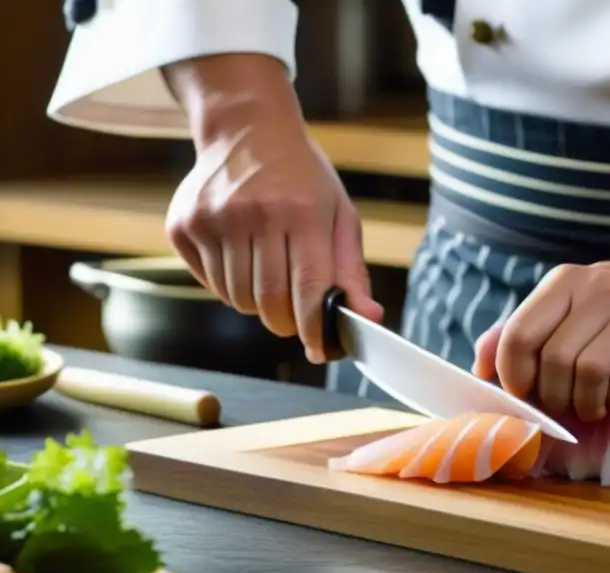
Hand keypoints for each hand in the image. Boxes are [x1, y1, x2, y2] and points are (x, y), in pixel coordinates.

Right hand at [165, 111, 382, 362]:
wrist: (246, 129)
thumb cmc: (302, 179)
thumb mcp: (338, 216)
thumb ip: (352, 271)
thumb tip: (367, 319)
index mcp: (302, 211)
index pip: (308, 289)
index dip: (314, 328)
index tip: (319, 349)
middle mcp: (255, 213)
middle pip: (270, 301)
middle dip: (286, 321)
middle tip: (294, 314)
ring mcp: (214, 218)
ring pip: (238, 298)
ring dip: (257, 303)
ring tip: (268, 275)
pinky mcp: (183, 224)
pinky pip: (211, 283)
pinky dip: (230, 286)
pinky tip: (241, 257)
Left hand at [472, 261, 609, 420]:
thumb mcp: (569, 304)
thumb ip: (523, 331)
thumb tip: (479, 370)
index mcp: (566, 282)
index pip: (520, 334)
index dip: (513, 375)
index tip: (522, 394)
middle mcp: (601, 291)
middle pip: (554, 360)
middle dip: (552, 397)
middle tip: (563, 406)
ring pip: (589, 374)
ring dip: (584, 405)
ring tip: (590, 408)